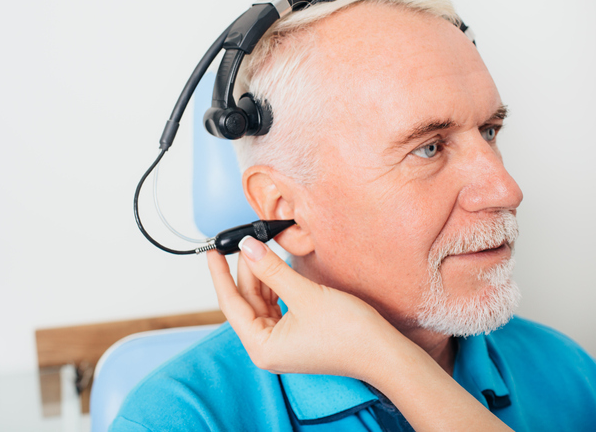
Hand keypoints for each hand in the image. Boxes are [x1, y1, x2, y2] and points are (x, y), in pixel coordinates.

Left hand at [206, 236, 407, 382]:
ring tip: (260, 249)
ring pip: (261, 302)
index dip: (220, 275)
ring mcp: (281, 343)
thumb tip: (248, 248)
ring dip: (261, 276)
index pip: (230, 304)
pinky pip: (276, 306)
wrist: (384, 352)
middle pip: (246, 302)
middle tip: (245, 242)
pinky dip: (274, 286)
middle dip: (245, 271)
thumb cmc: (349, 333)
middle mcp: (267, 348)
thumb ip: (272, 270)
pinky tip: (275, 267)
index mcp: (262, 347)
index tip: (211, 252)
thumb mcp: (304, 294)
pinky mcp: (295, 335)